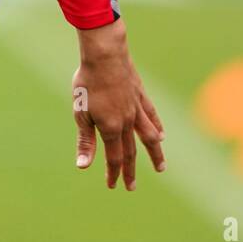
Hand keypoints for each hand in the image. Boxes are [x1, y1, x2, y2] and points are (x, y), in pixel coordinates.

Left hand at [72, 17, 165, 189]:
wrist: (105, 54)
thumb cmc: (88, 82)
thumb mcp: (81, 113)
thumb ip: (85, 141)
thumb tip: (83, 166)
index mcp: (110, 127)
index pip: (114, 157)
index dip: (114, 173)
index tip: (113, 186)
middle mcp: (127, 121)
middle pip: (131, 151)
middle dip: (130, 170)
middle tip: (131, 187)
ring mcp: (137, 108)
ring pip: (149, 136)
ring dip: (154, 154)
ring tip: (160, 168)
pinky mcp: (140, 95)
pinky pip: (151, 115)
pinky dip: (157, 127)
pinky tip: (161, 135)